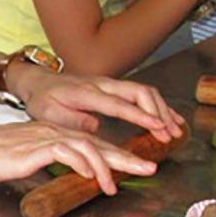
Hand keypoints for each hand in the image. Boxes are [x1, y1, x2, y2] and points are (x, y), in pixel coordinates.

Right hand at [0, 122, 160, 195]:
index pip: (89, 144)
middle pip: (97, 143)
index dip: (114, 156)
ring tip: (123, 181)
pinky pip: (69, 152)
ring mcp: (43, 137)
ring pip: (89, 146)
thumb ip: (38, 164)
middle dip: (126, 157)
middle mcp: (51, 132)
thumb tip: (54, 174)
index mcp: (49, 135)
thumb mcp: (18, 162)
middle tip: (151, 168)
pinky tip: (94, 178)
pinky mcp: (34, 147)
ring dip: (110, 164)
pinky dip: (86, 165)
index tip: (134, 167)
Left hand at [12, 67, 184, 142]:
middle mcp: (102, 84)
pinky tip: (171, 119)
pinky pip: (141, 93)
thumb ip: (72, 120)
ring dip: (162, 110)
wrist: (39, 82)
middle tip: (170, 134)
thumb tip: (96, 126)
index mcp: (86, 93)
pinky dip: (159, 106)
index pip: (118, 104)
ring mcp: (110, 83)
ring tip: (176, 130)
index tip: (158, 127)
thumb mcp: (48, 113)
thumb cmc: (43, 100)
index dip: (139, 115)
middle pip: (138, 92)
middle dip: (158, 113)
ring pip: (144, 91)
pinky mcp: (114, 87)